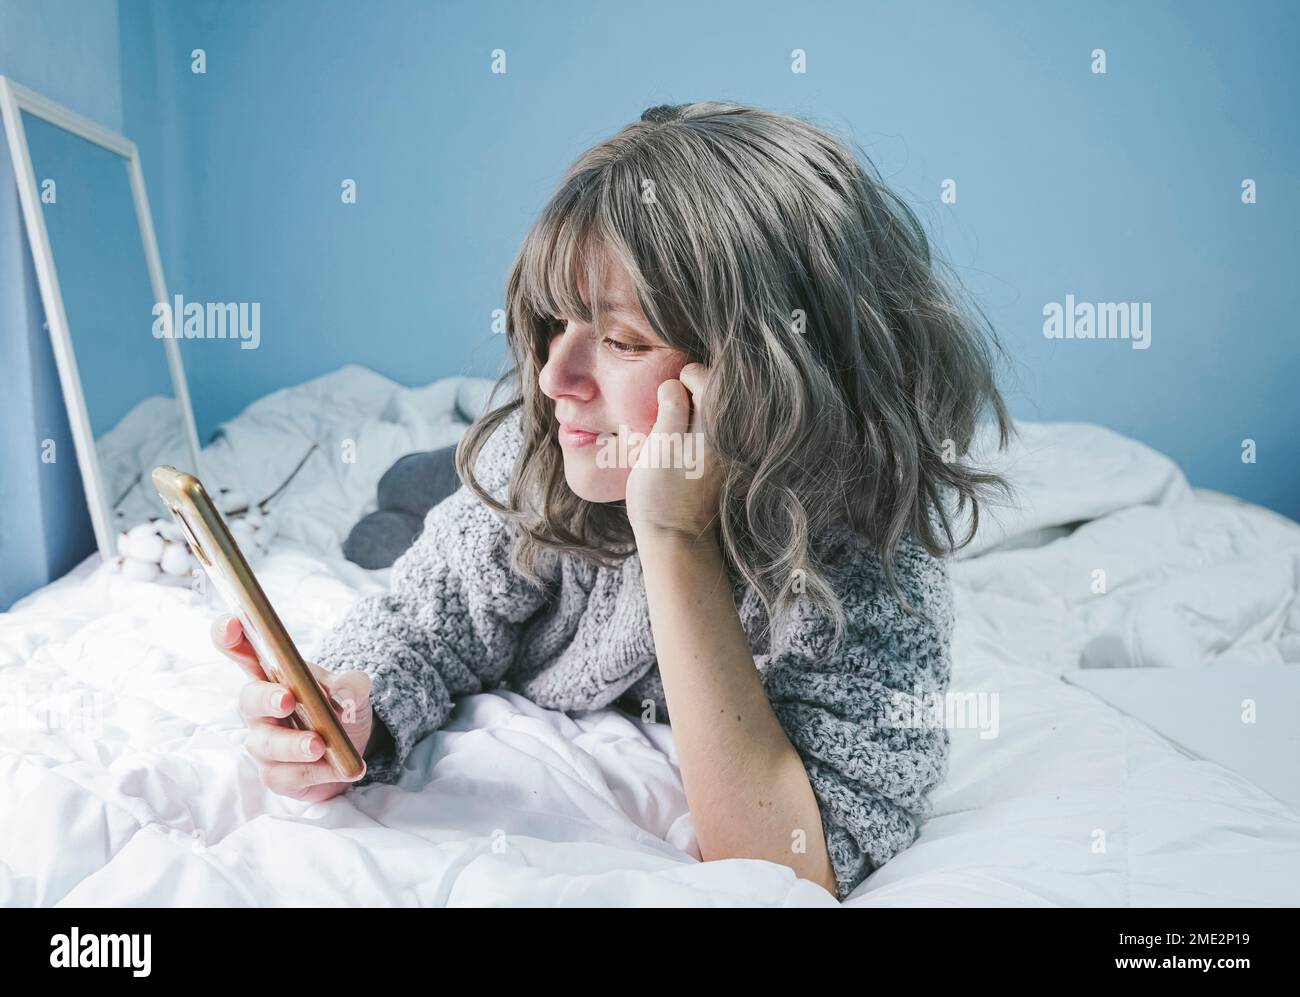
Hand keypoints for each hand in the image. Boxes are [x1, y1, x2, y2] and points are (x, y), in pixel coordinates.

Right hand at [211, 613, 372, 801]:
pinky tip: (336, 767)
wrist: (354, 749)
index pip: (242, 652)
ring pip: (264, 744)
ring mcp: (264, 742)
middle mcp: (261, 708)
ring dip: (292, 744)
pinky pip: (284, 775)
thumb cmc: (340, 709)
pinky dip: (313, 771)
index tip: (233, 623)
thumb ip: (352, 684)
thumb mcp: (354, 690)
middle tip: (287, 699)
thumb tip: (344, 692)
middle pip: (248, 699)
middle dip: (266, 698)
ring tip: (318, 745)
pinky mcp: (275, 774)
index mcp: (273, 676)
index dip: (229, 636)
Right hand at [625, 362, 722, 544]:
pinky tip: (678, 449)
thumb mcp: (661, 443)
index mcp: (717, 425)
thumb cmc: (661, 492)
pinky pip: (709, 436)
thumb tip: (675, 382)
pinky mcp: (723, 467)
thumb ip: (672, 407)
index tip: (666, 394)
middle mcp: (730, 436)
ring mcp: (728, 452)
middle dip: (688, 396)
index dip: (683, 379)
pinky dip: (694, 434)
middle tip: (664, 411)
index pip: (705, 377)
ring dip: (689, 415)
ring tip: (669, 430)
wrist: (675, 538)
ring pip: (710, 416)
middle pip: (712, 395)